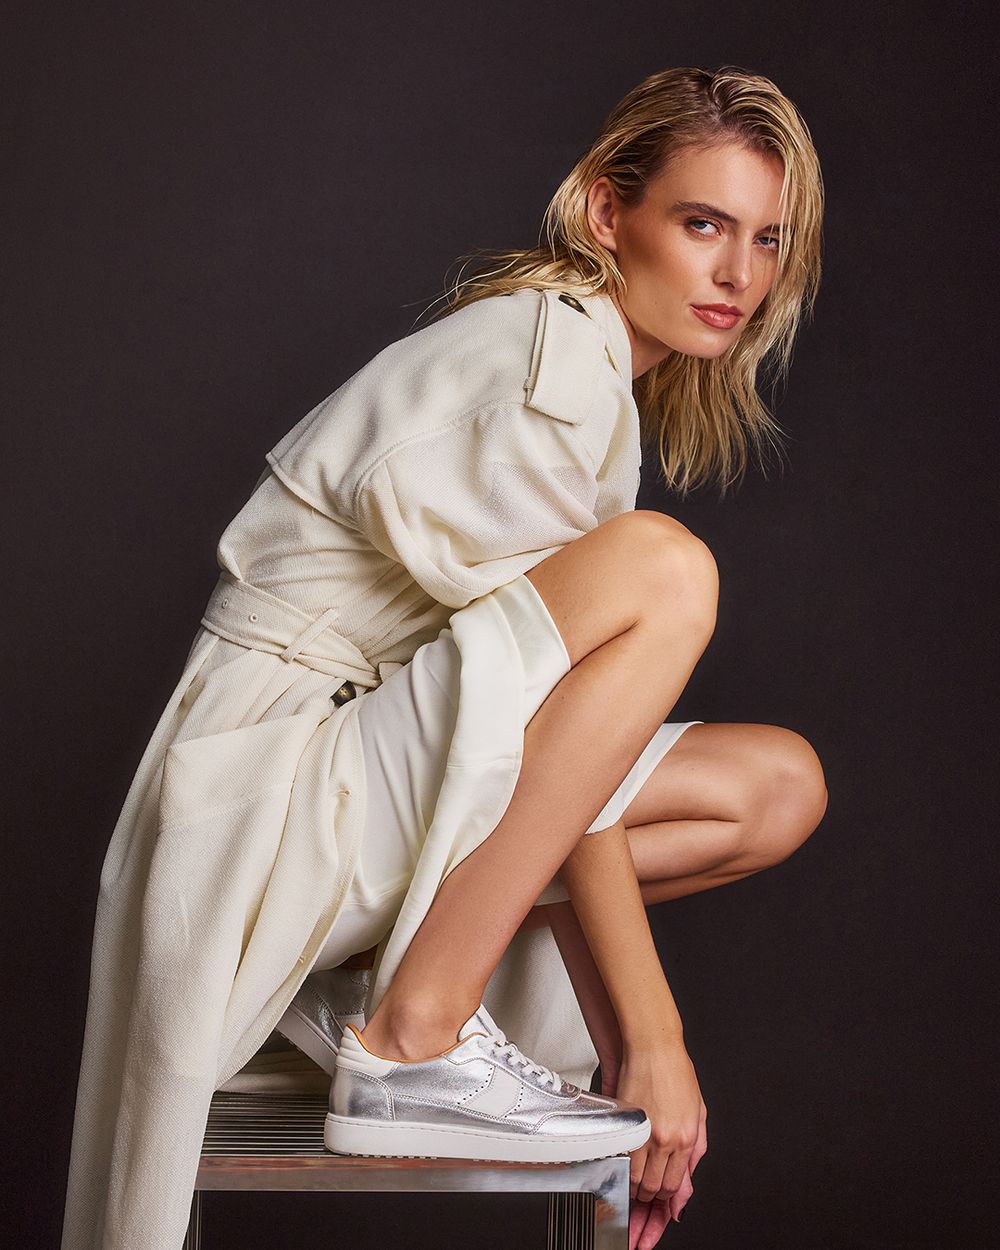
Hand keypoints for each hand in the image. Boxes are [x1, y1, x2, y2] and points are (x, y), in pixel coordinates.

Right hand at [614, 1042, 707, 1241]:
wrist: (654, 1046)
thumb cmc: (676, 1073)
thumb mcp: (698, 1114)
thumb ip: (695, 1153)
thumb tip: (683, 1188)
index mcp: (687, 1138)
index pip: (674, 1185)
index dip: (664, 1197)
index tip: (657, 1198)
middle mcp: (668, 1139)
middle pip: (653, 1186)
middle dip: (646, 1195)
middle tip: (642, 1191)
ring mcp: (646, 1130)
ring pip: (634, 1177)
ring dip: (632, 1184)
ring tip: (631, 1178)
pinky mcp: (626, 1120)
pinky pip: (620, 1157)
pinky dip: (619, 1165)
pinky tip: (621, 1163)